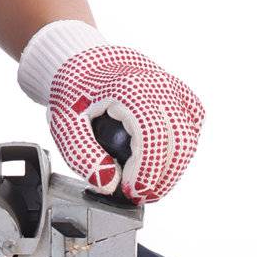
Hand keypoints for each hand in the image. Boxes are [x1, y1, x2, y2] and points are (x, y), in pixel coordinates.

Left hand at [17, 19, 204, 202]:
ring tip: (146, 183)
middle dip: (162, 177)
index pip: (153, 137)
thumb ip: (83, 155)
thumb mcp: (65, 124)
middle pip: (179, 142)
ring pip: (189, 138)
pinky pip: (190, 127)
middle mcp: (159, 86)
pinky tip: (157, 161)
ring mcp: (173, 88)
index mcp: (130, 90)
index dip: (147, 171)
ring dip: (172, 168)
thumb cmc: (73, 90)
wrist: (83, 60)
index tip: (131, 192)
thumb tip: (109, 184)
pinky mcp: (180, 95)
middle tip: (138, 195)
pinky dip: (178, 150)